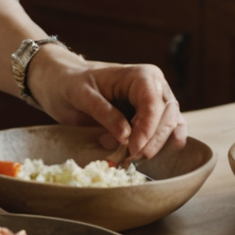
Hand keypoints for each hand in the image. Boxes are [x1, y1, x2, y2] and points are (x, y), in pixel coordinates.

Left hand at [25, 46, 185, 159]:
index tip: (132, 149)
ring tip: (128, 157)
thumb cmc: (71, 84)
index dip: (147, 129)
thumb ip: (104, 113)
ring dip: (155, 145)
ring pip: (170, 126)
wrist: (64, 82)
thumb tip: (127, 136)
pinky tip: (150, 155)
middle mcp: (154, 86)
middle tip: (129, 158)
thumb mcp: (81, 95)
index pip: (153, 104)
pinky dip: (162, 145)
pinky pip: (167, 131)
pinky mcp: (152, 116)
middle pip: (167, 116)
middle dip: (151, 141)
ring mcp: (156, 101)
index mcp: (140, 76)